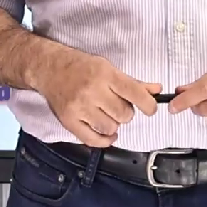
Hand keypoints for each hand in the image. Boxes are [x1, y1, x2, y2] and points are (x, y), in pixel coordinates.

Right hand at [32, 49, 161, 147]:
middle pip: (124, 114)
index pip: (135, 93)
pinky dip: (104, 140)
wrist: (49, 68)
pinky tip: (106, 133)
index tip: (151, 108)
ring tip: (106, 114)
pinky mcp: (69, 121)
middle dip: (126, 112)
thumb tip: (156, 90)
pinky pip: (92, 140)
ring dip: (113, 124)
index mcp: (104, 74)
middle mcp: (92, 91)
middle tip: (117, 105)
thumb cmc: (80, 66)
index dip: (149, 105)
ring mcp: (79, 107)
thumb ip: (133, 82)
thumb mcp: (108, 67)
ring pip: (110, 128)